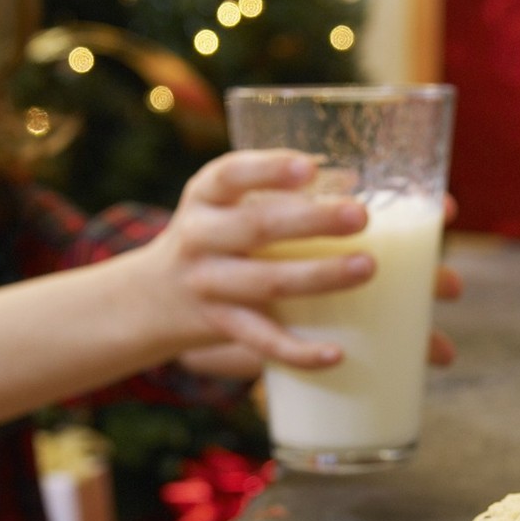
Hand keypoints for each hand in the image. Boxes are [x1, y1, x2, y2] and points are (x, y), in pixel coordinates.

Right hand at [143, 149, 373, 368]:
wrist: (152, 297)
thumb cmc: (213, 238)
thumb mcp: (224, 206)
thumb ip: (276, 193)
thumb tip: (351, 181)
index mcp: (205, 196)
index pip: (231, 174)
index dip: (270, 170)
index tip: (310, 168)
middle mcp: (200, 237)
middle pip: (256, 226)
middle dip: (312, 221)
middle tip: (360, 215)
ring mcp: (208, 284)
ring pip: (267, 282)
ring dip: (320, 275)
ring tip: (367, 266)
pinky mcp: (220, 325)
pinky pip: (262, 341)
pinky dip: (299, 351)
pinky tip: (336, 353)